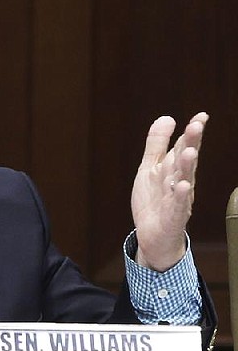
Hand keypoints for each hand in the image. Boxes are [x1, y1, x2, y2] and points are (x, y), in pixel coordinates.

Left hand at [131, 112, 207, 271]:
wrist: (152, 235)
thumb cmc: (154, 200)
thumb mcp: (150, 167)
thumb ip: (157, 144)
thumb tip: (167, 117)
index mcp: (173, 169)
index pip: (184, 146)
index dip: (192, 132)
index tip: (201, 116)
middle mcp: (179, 181)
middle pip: (186, 160)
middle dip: (191, 143)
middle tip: (196, 126)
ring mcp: (177, 199)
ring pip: (184, 180)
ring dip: (187, 166)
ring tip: (189, 151)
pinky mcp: (172, 216)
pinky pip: (178, 205)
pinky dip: (180, 195)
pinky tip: (182, 185)